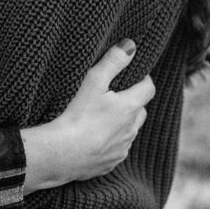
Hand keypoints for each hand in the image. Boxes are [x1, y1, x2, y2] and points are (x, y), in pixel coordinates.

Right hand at [20, 40, 154, 191]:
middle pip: (140, 111)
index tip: (135, 74)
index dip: (144, 79)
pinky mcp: (110, 164)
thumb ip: (113, 61)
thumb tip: (131, 45)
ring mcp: (121, 149)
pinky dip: (110, 143)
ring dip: (122, 124)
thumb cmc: (76, 114)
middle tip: (116, 95)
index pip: (148, 88)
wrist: (61, 154)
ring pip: (129, 132)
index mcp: (130, 107)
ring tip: (102, 118)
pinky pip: (116, 150)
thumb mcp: (93, 81)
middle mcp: (131, 129)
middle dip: (133, 102)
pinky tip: (94, 139)